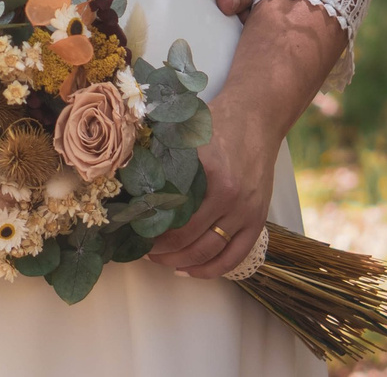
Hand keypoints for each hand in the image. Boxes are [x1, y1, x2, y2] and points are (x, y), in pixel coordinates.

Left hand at [147, 99, 275, 279]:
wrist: (259, 115)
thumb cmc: (218, 121)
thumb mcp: (185, 132)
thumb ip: (162, 156)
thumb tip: (127, 179)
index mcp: (210, 174)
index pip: (173, 215)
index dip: (151, 230)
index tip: (133, 233)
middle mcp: (231, 197)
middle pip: (190, 239)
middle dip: (162, 251)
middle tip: (143, 250)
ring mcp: (247, 211)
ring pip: (211, 252)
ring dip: (183, 262)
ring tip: (162, 261)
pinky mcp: (259, 218)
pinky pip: (236, 255)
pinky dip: (213, 269)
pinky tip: (192, 271)